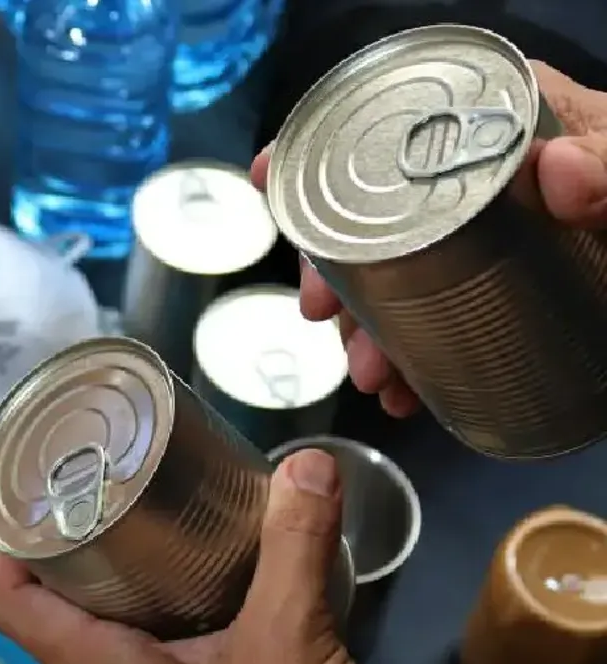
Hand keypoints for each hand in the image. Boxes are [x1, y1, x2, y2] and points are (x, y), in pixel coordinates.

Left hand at [0, 450, 375, 663]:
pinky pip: (140, 636)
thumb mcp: (291, 640)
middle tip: (72, 479)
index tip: (9, 492)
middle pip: (48, 609)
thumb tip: (308, 462)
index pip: (12, 610)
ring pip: (95, 623)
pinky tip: (184, 558)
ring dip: (97, 567)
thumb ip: (295, 550)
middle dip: (50, 543)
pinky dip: (146, 591)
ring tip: (118, 502)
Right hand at [249, 60, 606, 417]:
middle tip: (323, 315)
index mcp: (516, 123)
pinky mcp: (503, 291)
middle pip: (381, 206)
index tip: (270, 178)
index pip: (402, 115)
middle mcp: (488, 178)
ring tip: (373, 378)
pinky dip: (409, 352)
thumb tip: (549, 170)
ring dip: (369, 324)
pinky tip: (405, 391)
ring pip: (400, 268)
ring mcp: (493, 240)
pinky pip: (436, 312)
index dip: (326, 144)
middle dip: (337, 264)